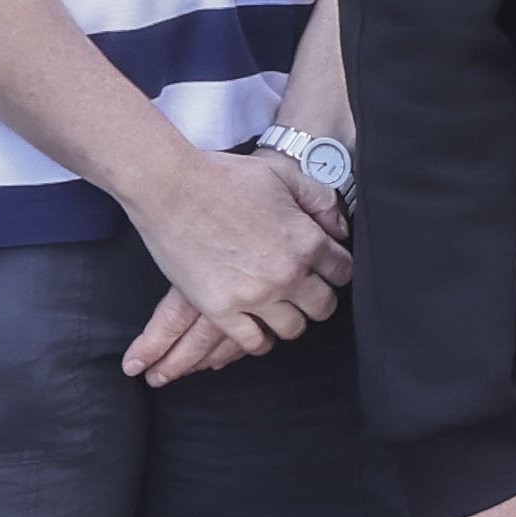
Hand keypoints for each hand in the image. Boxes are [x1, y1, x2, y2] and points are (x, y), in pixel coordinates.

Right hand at [119, 139, 342, 382]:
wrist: (171, 188)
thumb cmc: (226, 178)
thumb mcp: (284, 174)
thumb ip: (320, 200)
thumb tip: (338, 229)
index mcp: (307, 241)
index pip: (343, 272)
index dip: (336, 270)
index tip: (324, 269)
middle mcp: (287, 273)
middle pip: (323, 306)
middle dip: (318, 298)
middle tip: (304, 290)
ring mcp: (254, 296)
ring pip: (292, 328)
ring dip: (290, 318)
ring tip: (280, 307)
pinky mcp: (221, 309)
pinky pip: (253, 341)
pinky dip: (259, 338)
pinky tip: (257, 327)